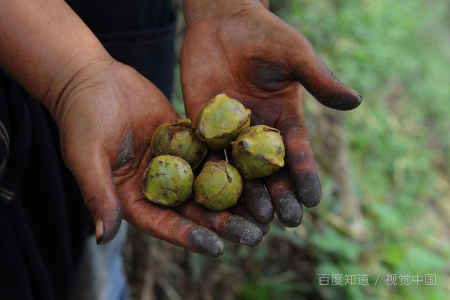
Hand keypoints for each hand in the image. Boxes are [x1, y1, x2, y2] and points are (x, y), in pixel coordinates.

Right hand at [55, 60, 262, 254]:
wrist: (94, 80)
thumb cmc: (82, 118)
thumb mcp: (86, 156)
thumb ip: (98, 194)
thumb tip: (103, 238)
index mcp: (133, 198)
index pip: (163, 223)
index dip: (189, 236)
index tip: (217, 247)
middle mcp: (159, 185)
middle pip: (194, 210)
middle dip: (224, 223)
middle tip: (256, 235)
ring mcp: (175, 163)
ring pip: (209, 185)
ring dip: (236, 198)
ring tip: (266, 211)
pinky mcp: (187, 141)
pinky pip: (212, 155)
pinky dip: (233, 165)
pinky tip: (258, 172)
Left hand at [181, 0, 360, 226]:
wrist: (221, 20)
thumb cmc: (264, 34)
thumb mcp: (295, 56)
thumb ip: (318, 81)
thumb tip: (355, 102)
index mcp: (285, 118)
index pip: (298, 153)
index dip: (305, 176)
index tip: (313, 200)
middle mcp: (258, 131)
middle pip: (270, 170)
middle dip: (279, 195)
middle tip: (286, 221)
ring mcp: (230, 131)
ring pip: (240, 170)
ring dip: (248, 195)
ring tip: (257, 218)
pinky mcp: (203, 126)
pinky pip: (206, 153)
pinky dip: (210, 175)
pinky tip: (214, 196)